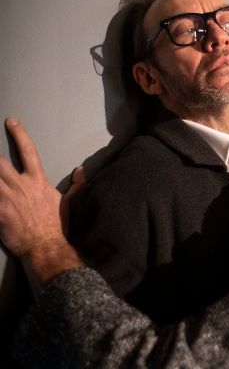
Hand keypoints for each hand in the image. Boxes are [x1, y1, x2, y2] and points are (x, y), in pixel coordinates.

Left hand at [0, 118, 66, 256]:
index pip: (28, 150)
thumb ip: (76, 185)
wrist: (46, 246)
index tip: (11, 122)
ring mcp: (7, 198)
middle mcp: (21, 185)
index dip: (19, 134)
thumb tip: (80, 170)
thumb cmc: (58, 225)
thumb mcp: (69, 202)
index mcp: (38, 181)